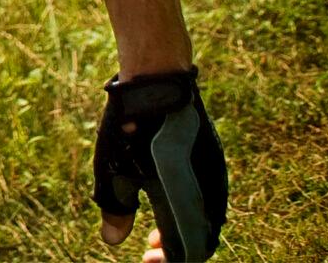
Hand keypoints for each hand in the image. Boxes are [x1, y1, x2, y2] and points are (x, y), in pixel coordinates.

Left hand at [95, 69, 226, 260]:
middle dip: (176, 250)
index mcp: (185, 204)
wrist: (157, 83)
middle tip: (149, 250)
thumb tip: (112, 241)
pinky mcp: (214, 160)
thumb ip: (116, 209)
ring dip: (184, 232)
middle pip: (201, 240)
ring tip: (154, 233)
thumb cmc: (131, 128)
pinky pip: (209, 199)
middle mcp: (208, 194)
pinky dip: (192, 211)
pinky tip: (169, 204)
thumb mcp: (113, 170)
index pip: (188, 252)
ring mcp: (215, 176)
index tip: (147, 258)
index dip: (169, 262)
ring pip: (207, 220)